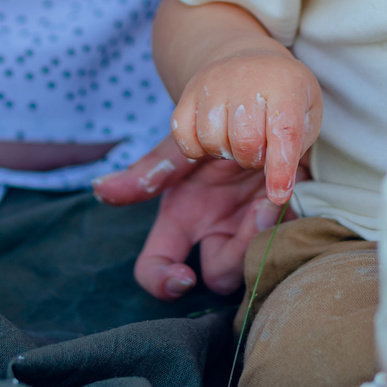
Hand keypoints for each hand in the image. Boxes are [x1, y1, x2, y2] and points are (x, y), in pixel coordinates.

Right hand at [96, 139, 285, 299]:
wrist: (263, 102)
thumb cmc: (215, 127)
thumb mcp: (183, 148)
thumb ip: (148, 172)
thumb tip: (98, 188)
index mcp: (181, 220)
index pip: (156, 269)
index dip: (164, 284)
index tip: (183, 279)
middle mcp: (213, 232)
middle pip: (217, 275)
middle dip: (236, 251)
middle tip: (256, 208)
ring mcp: (248, 230)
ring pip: (253, 262)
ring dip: (264, 234)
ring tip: (270, 197)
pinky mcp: (283, 221)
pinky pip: (288, 241)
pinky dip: (287, 222)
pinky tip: (287, 193)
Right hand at [168, 43, 319, 206]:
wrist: (249, 59)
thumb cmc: (283, 96)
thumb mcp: (306, 115)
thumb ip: (296, 150)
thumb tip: (277, 191)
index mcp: (285, 85)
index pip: (284, 132)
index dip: (280, 168)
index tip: (279, 195)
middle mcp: (246, 78)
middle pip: (245, 141)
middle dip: (254, 158)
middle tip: (260, 148)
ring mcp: (213, 83)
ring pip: (212, 140)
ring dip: (226, 153)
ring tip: (237, 139)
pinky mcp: (188, 91)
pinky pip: (183, 136)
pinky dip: (196, 149)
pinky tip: (214, 138)